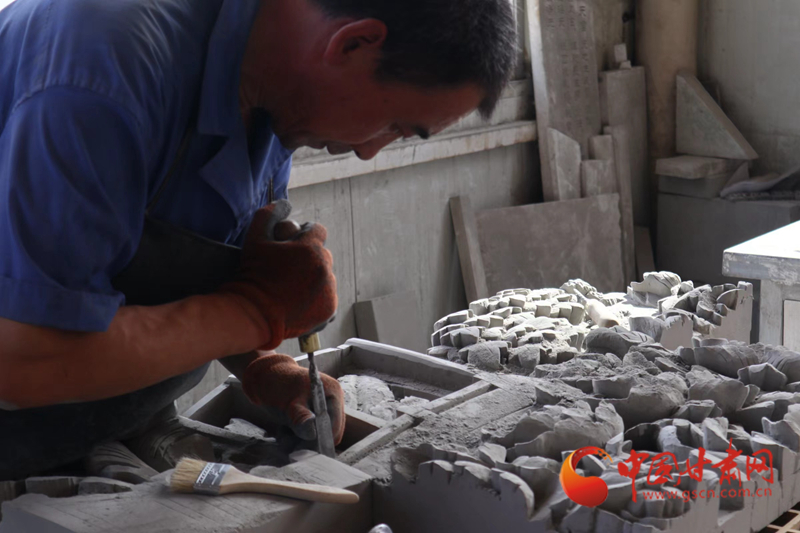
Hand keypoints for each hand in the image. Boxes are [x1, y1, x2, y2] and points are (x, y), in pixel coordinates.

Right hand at [221, 204, 336, 349]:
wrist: (254, 314)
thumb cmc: (252, 275)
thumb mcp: (255, 239)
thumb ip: (269, 214)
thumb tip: (284, 203)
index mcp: (311, 249)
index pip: (318, 230)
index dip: (305, 235)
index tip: (293, 245)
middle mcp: (325, 268)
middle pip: (322, 255)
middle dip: (309, 258)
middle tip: (289, 268)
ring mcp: (329, 290)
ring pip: (326, 277)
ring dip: (314, 278)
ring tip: (293, 287)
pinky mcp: (329, 309)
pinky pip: (327, 297)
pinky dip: (317, 298)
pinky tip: (299, 301)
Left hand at [241, 354, 344, 444]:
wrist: (265, 377)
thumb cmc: (279, 385)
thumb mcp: (289, 403)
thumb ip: (301, 418)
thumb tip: (312, 434)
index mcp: (333, 393)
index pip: (335, 426)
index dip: (322, 440)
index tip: (305, 449)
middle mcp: (331, 402)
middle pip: (328, 433)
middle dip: (309, 442)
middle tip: (291, 444)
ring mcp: (322, 409)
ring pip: (317, 436)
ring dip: (300, 441)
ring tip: (284, 436)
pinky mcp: (312, 415)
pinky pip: (309, 433)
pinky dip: (296, 437)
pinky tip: (285, 432)